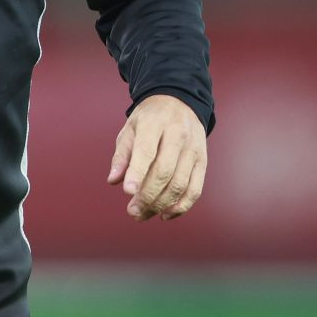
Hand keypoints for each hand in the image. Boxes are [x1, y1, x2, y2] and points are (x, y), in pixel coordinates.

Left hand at [106, 94, 206, 221]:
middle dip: (148, 196)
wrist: (180, 101)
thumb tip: (114, 181)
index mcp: (155, 124)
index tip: (128, 192)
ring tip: (143, 214)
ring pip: (180, 184)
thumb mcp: (130, 128)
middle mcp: (177, 136)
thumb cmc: (150, 119)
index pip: (146, 150)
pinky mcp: (202, 161)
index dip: (137, 172)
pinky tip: (165, 214)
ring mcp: (193, 150)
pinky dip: (181, 206)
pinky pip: (195, 189)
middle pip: (165, 171)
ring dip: (161, 205)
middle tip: (132, 211)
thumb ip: (122, 155)